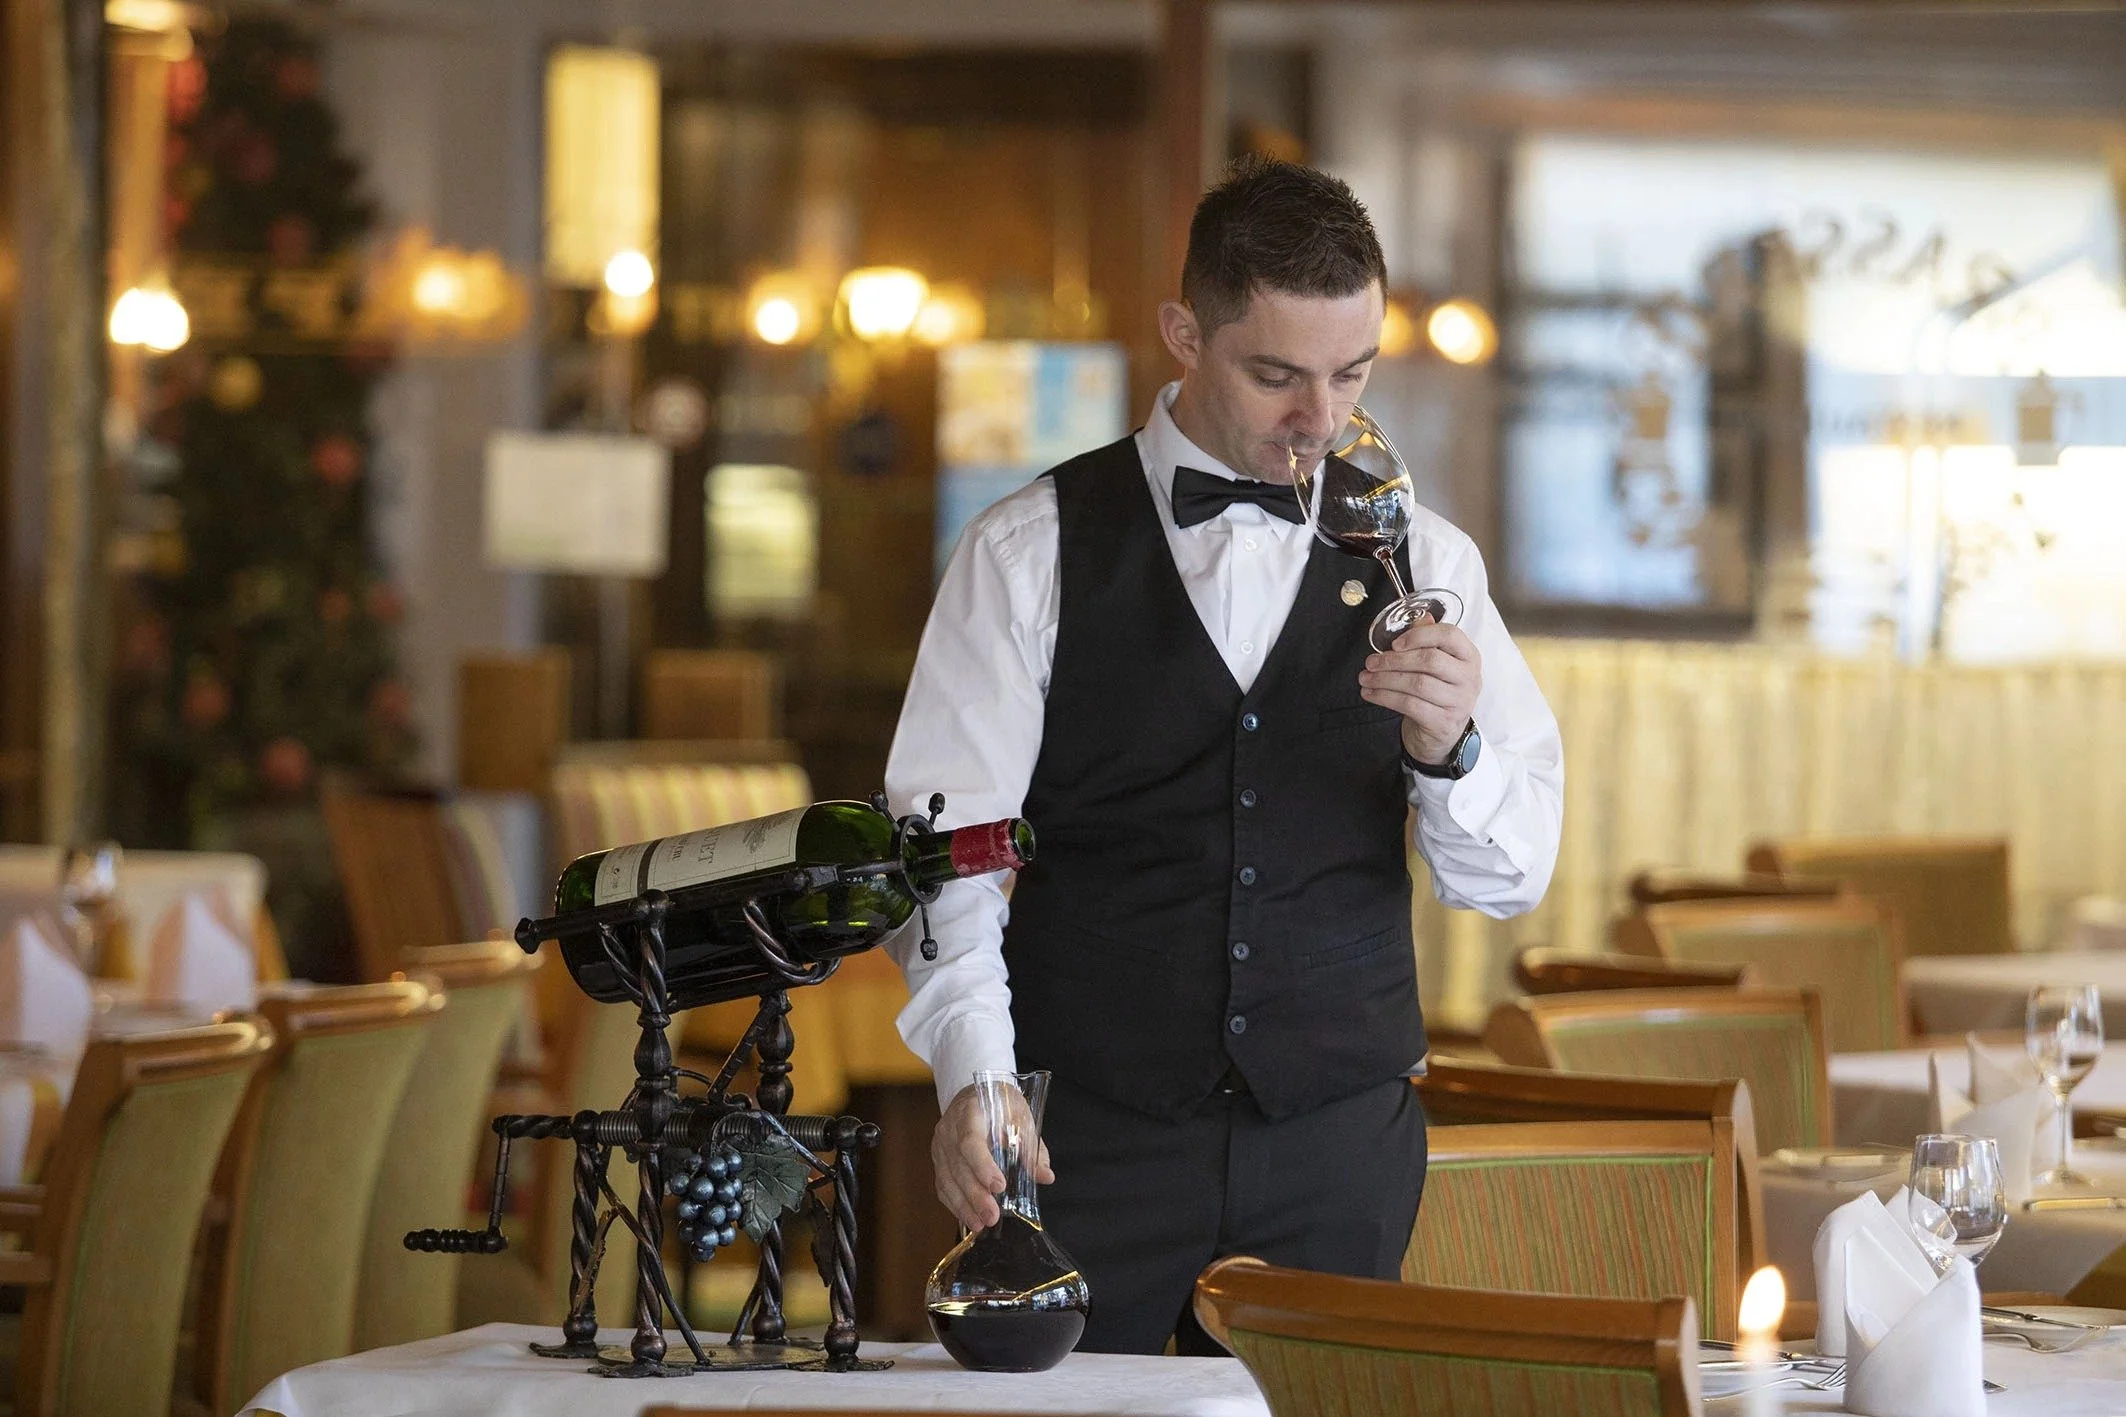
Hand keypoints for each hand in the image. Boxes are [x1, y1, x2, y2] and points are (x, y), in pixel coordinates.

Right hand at [931, 1082, 1054, 1230]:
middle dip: (975, 1195)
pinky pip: (942, 1185)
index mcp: (970, 1112)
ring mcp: (940, 1146)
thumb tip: (1046, 1176)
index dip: (982, 1166)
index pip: (970, 1142)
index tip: (998, 1186)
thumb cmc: (999, 1103)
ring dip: (963, 1205)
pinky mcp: (938, 1160)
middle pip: (957, 1166)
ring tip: (981, 1224)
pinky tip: (969, 1219)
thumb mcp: (1020, 1115)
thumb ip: (1032, 1146)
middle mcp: (949, 1129)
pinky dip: (954, 1204)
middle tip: (992, 1216)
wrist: (973, 1094)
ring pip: (947, 1179)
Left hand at [1359, 620, 1481, 764]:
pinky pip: (1410, 705)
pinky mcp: (1443, 722)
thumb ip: (1429, 639)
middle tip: (1371, 662)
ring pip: (1417, 684)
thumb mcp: (1438, 664)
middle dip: (1394, 660)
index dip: (1419, 636)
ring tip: (1365, 678)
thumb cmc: (1438, 691)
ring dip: (1385, 679)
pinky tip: (1371, 693)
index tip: (1395, 643)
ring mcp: (1459, 702)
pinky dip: (1385, 697)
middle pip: (1429, 660)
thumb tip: (1419, 618)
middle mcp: (1469, 678)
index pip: (1449, 635)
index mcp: (1469, 656)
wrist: (1443, 732)